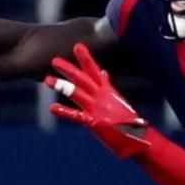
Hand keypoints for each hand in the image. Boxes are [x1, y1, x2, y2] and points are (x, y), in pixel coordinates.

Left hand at [46, 42, 147, 156]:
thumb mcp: (116, 99)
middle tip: (54, 60)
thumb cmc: (127, 120)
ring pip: (76, 93)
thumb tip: (104, 72)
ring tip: (47, 80)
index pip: (95, 70)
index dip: (86, 58)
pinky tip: (52, 107)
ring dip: (61, 86)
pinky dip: (64, 111)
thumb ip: (107, 85)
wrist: (138, 137)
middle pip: (82, 78)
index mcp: (107, 90)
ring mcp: (97, 108)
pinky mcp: (94, 122)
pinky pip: (76, 115)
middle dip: (68, 68)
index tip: (77, 46)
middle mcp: (101, 96)